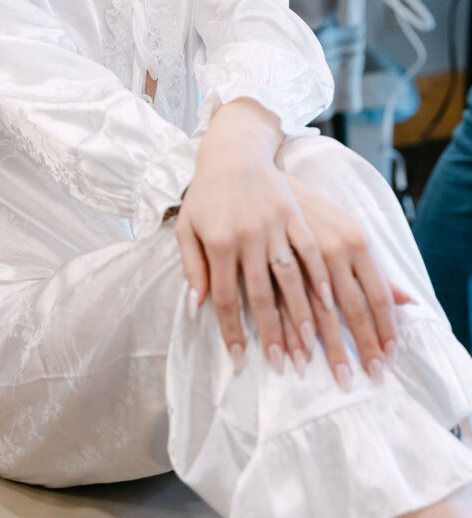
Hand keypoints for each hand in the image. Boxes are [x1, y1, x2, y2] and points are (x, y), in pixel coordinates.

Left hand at [176, 99, 330, 374]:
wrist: (231, 150)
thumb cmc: (206, 193)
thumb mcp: (188, 228)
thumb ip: (192, 267)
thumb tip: (196, 306)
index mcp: (218, 243)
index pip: (226, 299)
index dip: (232, 332)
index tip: (242, 361)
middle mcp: (247, 237)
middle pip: (262, 297)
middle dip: (273, 336)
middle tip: (285, 366)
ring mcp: (274, 225)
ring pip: (291, 279)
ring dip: (303, 316)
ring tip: (313, 347)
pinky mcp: (293, 215)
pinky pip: (310, 251)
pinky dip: (320, 278)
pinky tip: (330, 303)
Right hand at [286, 175, 411, 388]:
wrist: (261, 175)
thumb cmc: (312, 210)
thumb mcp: (351, 231)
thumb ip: (378, 269)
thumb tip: (408, 303)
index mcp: (355, 241)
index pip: (377, 293)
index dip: (384, 328)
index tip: (388, 357)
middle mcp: (331, 248)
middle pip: (350, 307)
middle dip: (358, 346)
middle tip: (363, 378)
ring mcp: (300, 254)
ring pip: (315, 309)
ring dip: (323, 346)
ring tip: (331, 375)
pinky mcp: (268, 259)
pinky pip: (282, 302)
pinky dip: (288, 330)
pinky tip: (292, 352)